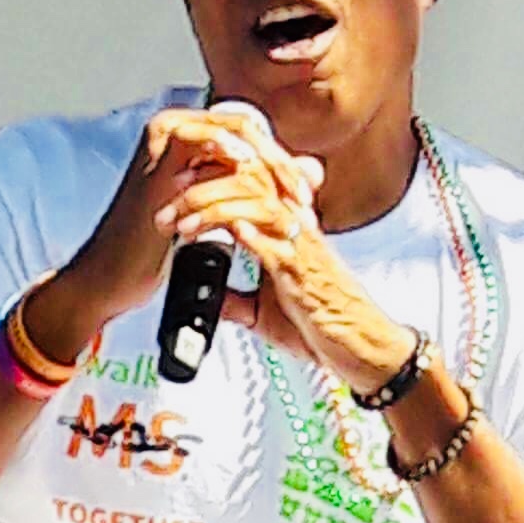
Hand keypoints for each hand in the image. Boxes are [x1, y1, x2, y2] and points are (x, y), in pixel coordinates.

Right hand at [31, 102, 296, 359]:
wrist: (111, 279)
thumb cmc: (156, 253)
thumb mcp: (222, 215)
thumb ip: (261, 188)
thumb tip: (314, 169)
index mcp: (186, 139)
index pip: (248, 131)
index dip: (281, 158)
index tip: (304, 193)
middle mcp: (173, 129)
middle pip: (245, 125)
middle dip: (280, 160)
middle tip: (302, 195)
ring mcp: (161, 141)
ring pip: (233, 131)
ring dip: (267, 163)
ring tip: (287, 198)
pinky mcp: (156, 158)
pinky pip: (205, 144)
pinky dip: (233, 160)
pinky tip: (254, 182)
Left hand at [162, 135, 419, 399]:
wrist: (359, 347)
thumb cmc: (319, 326)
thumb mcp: (264, 312)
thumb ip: (237, 300)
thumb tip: (208, 301)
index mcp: (284, 227)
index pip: (246, 181)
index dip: (209, 175)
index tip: (173, 188)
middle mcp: (294, 225)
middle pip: (247, 177)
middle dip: (200, 183)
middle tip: (164, 201)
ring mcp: (299, 243)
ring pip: (254, 200)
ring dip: (209, 207)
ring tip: (178, 224)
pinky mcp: (301, 268)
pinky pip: (272, 237)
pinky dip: (243, 229)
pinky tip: (219, 228)